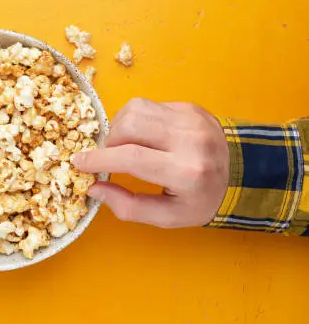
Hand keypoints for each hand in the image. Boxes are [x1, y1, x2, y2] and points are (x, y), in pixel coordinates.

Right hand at [72, 98, 228, 227]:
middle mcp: (189, 139)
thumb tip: (93, 189)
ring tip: (125, 145)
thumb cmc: (202, 200)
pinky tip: (144, 137)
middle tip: (110, 158)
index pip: (131, 157)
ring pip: (136, 109)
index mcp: (186, 172)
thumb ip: (128, 206)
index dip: (99, 160)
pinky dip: (136, 121)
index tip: (78, 163)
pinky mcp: (189, 107)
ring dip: (120, 127)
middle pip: (130, 125)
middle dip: (109, 141)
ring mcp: (190, 118)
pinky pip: (149, 106)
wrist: (245, 175)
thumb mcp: (168, 216)